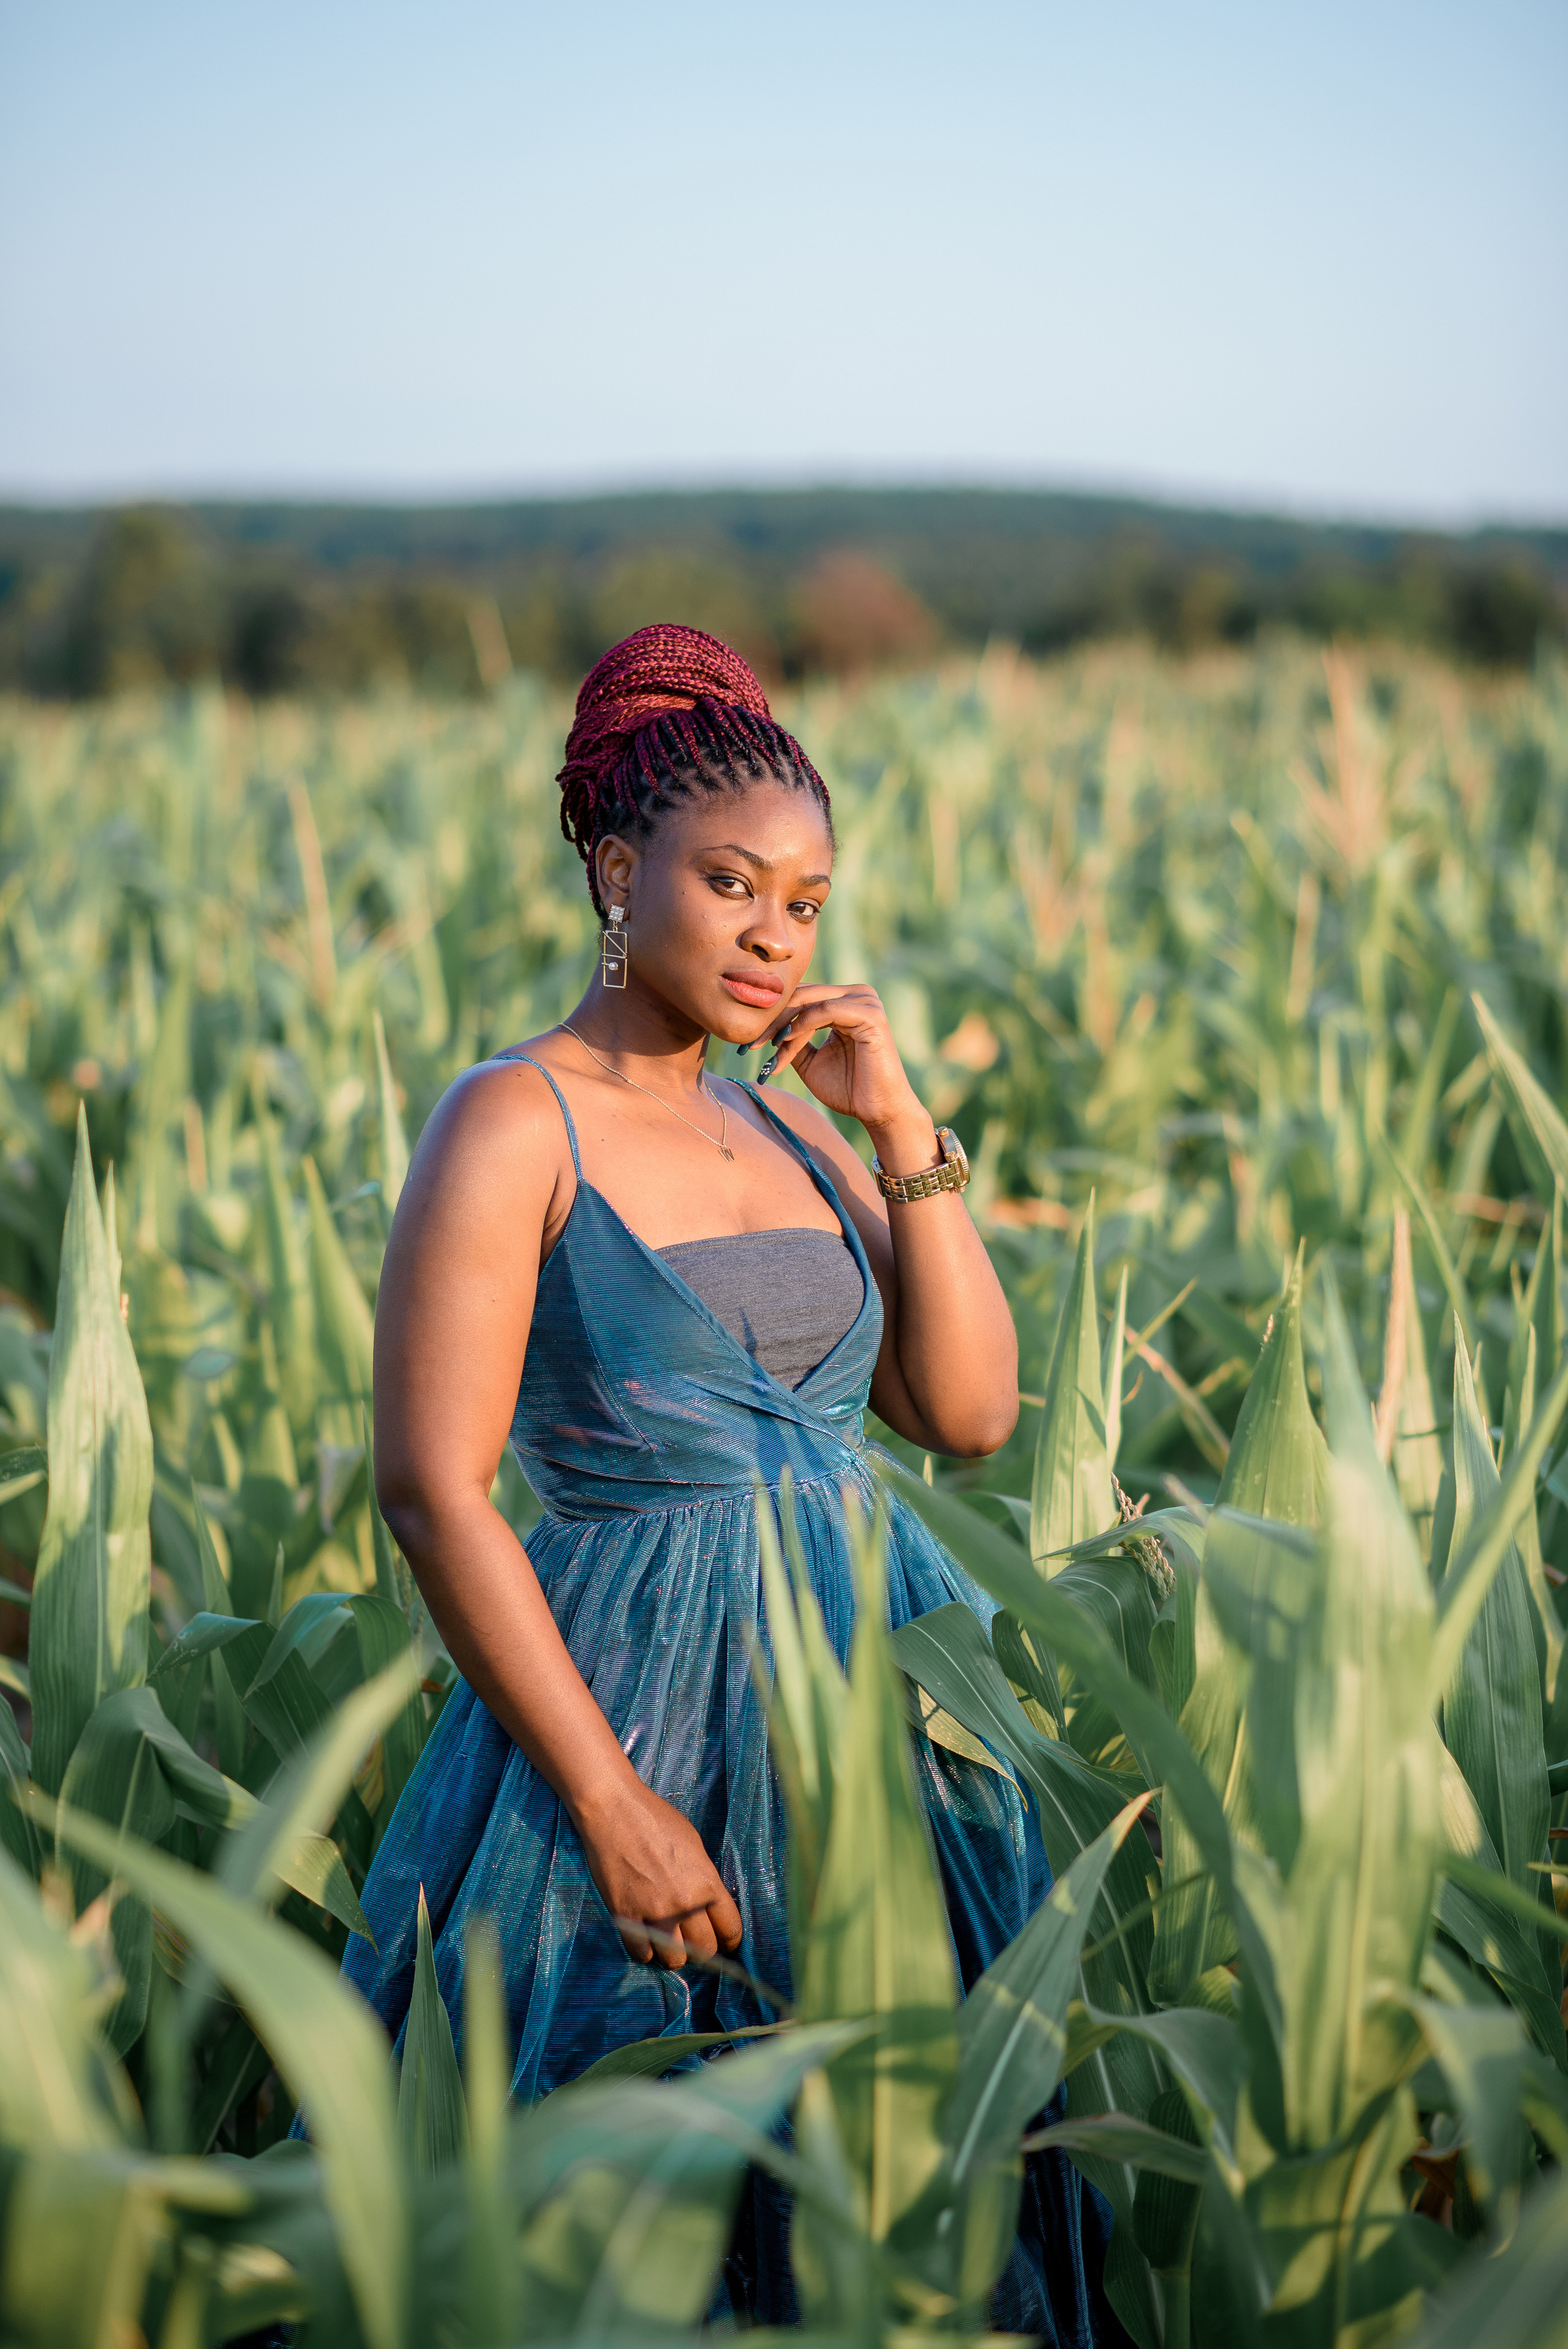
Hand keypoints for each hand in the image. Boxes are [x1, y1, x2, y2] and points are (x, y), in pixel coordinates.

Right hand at [572, 1771, 742, 1966]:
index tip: (724, 1942)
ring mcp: (654, 1913)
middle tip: (694, 1942)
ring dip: (673, 1954)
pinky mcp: (625, 1917)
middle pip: (704, 1950)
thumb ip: (704, 1879)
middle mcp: (685, 1904)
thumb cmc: (656, 1820)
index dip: (729, 1940)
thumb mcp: (694, 1845)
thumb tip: (709, 1905)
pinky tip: (645, 1940)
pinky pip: (641, 1954)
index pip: (730, 1929)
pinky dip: (645, 1952)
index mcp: (707, 1883)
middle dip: (702, 1950)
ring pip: (674, 1960)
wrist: (614, 1811)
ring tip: (668, 1941)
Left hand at [757, 983, 934, 1159]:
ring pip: (811, 1001)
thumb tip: (764, 1030)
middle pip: (803, 995)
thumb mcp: (810, 1061)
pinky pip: (827, 1010)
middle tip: (750, 1042)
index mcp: (845, 1002)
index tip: (748, 1041)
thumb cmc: (849, 1089)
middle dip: (773, 1019)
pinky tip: (786, 1040)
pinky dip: (803, 1024)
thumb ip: (793, 1041)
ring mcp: (866, 1001)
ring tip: (767, 1046)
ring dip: (785, 1024)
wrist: (878, 1111)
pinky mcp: (870, 1014)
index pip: (801, 998)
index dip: (772, 1017)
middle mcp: (857, 995)